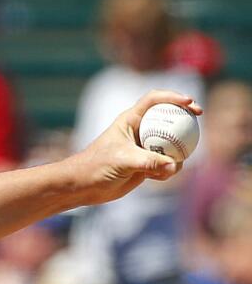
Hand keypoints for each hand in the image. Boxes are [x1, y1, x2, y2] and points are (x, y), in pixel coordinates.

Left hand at [68, 90, 201, 205]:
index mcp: (130, 120)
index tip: (189, 103)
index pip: (154, 100)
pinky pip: (167, 164)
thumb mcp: (123, 161)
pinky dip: (167, 171)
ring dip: (177, 153)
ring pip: (172, 144)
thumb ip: (149, 162)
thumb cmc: (97, 167)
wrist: (84, 186)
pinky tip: (155, 179)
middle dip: (186, 118)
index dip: (173, 97)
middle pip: (169, 118)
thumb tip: (175, 165)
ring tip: (168, 167)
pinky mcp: (147, 164)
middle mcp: (139, 130)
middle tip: (199, 120)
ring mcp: (145, 147)